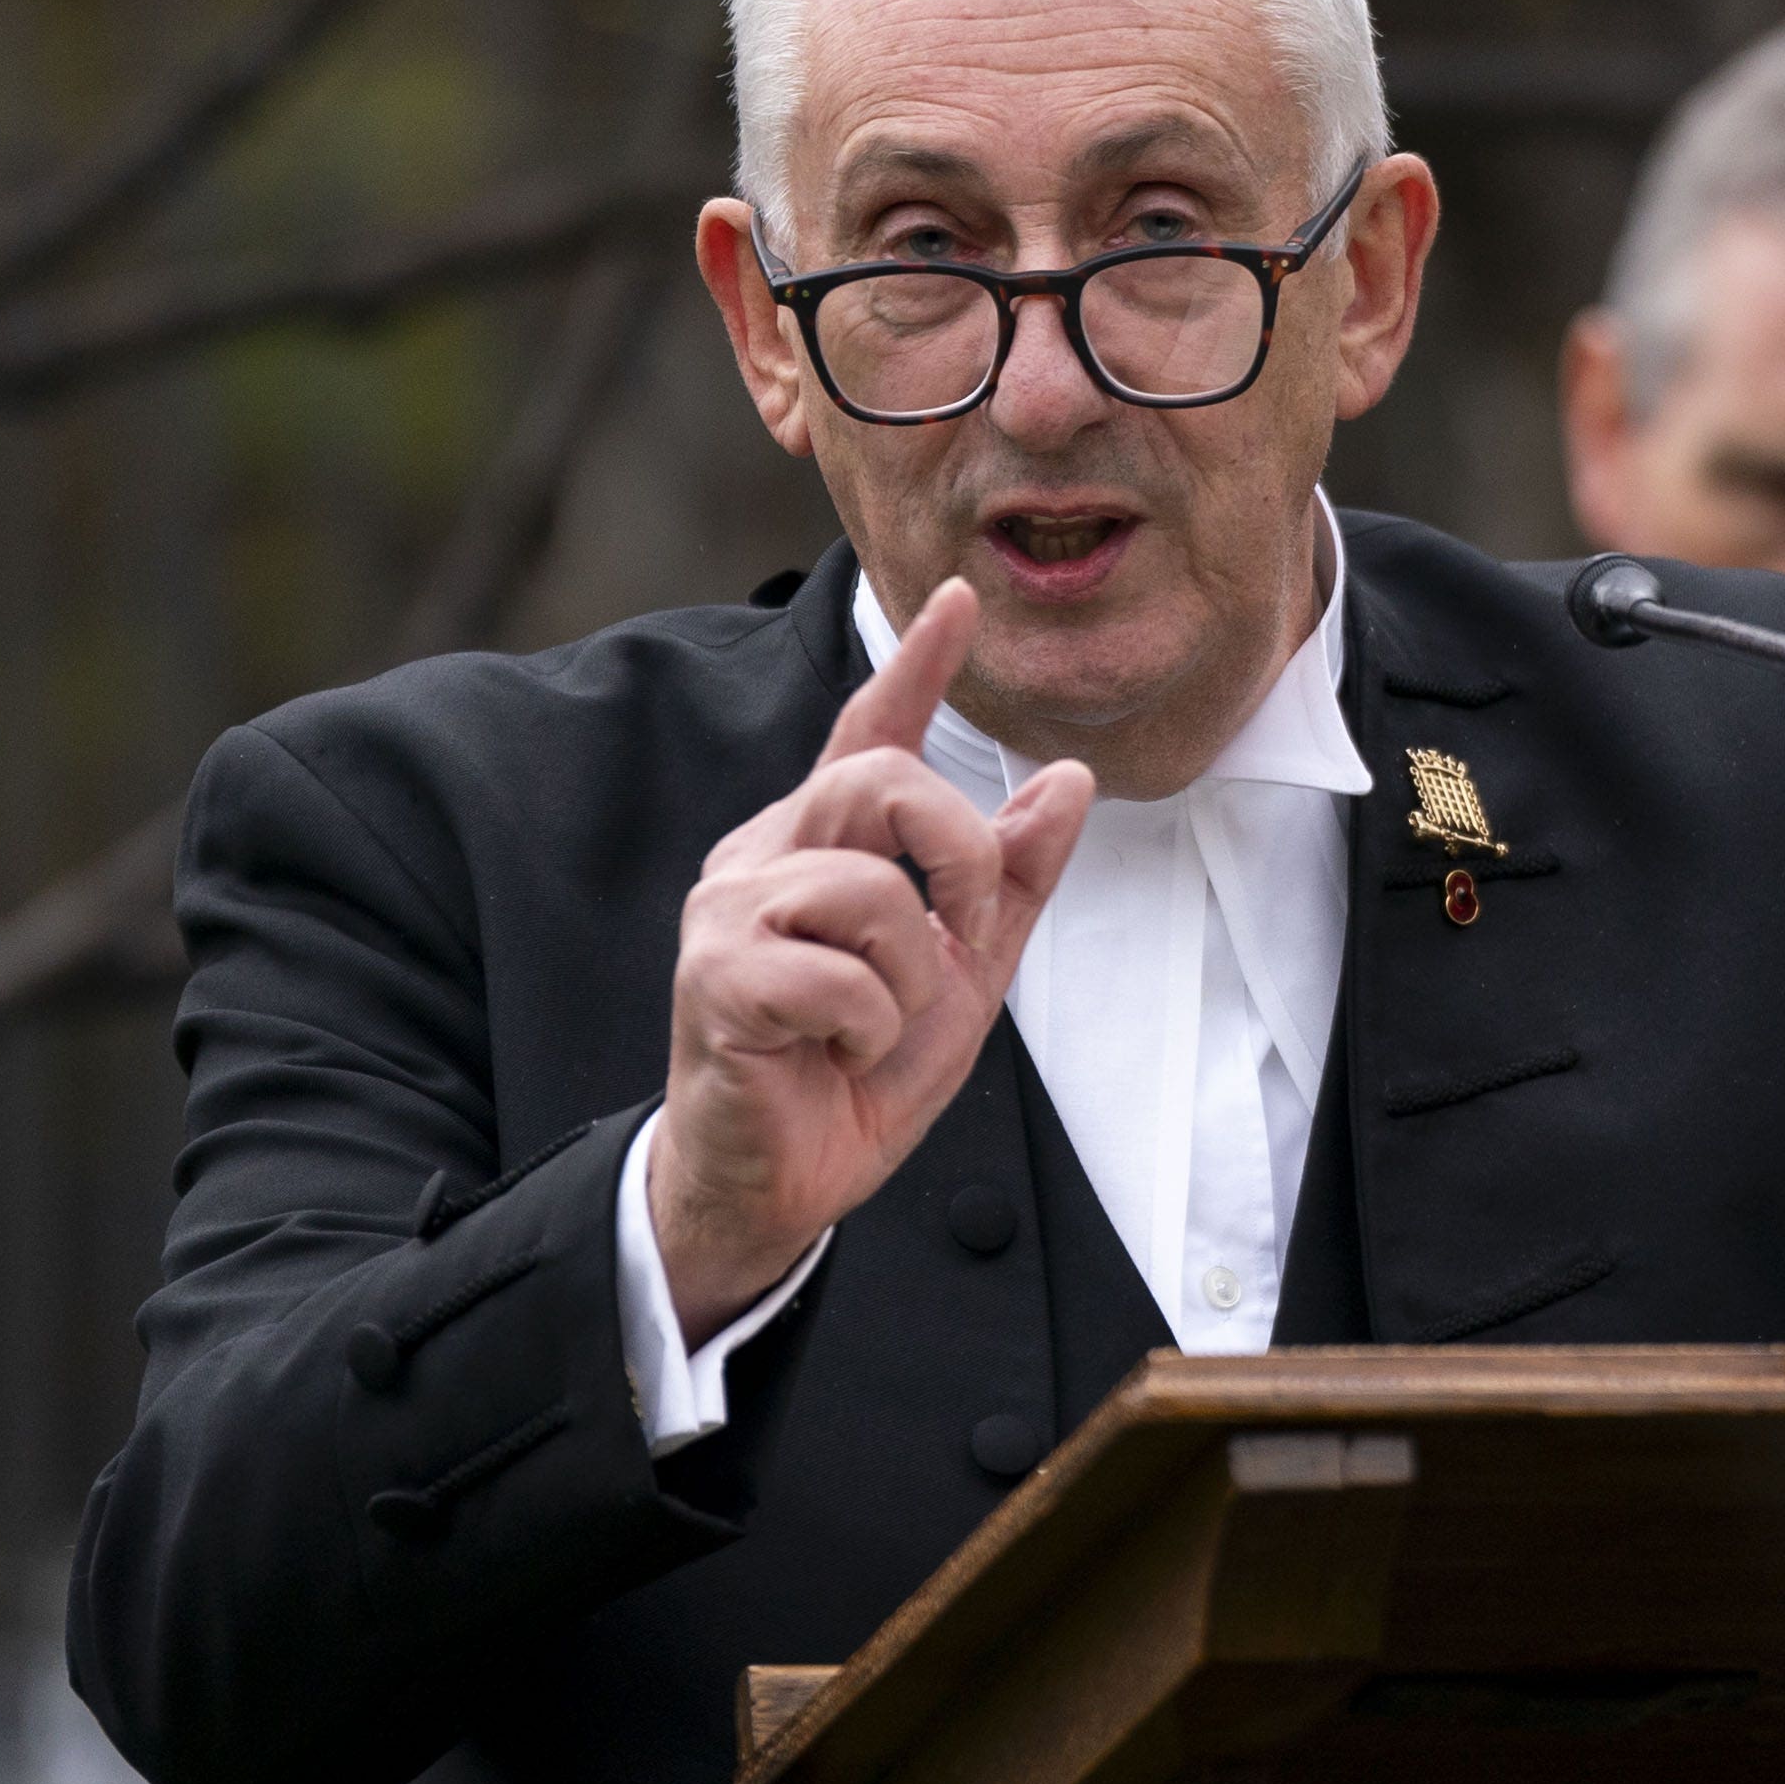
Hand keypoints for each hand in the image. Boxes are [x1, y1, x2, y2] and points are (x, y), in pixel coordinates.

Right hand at [650, 579, 1092, 1335]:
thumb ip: (1012, 882)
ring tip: (875, 1029)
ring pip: (866, 887)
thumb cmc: (854, 1072)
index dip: (920, 665)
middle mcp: (764, 855)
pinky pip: (838, 974)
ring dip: (910, 975)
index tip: (963, 600)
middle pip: (883, 780)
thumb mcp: (963, 974)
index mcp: (822, 844)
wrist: (780, 1183)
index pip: (871, 731)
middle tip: (962, 938)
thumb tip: (1070, 780)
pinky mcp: (714, 976)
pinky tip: (835, 1057)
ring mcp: (728, 910)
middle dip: (958, 856)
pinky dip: (868, 1030)